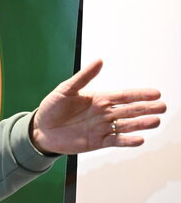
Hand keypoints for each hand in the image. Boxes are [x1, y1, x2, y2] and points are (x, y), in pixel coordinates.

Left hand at [30, 60, 165, 154]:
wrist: (39, 130)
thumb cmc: (51, 108)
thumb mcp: (65, 90)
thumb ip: (83, 77)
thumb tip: (99, 61)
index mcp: (99, 99)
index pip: (124, 95)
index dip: (139, 94)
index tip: (155, 93)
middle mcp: (104, 113)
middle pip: (130, 110)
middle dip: (146, 108)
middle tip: (163, 107)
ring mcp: (101, 128)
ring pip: (126, 125)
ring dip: (140, 124)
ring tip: (155, 121)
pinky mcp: (97, 142)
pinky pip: (115, 141)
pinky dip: (127, 141)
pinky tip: (139, 139)